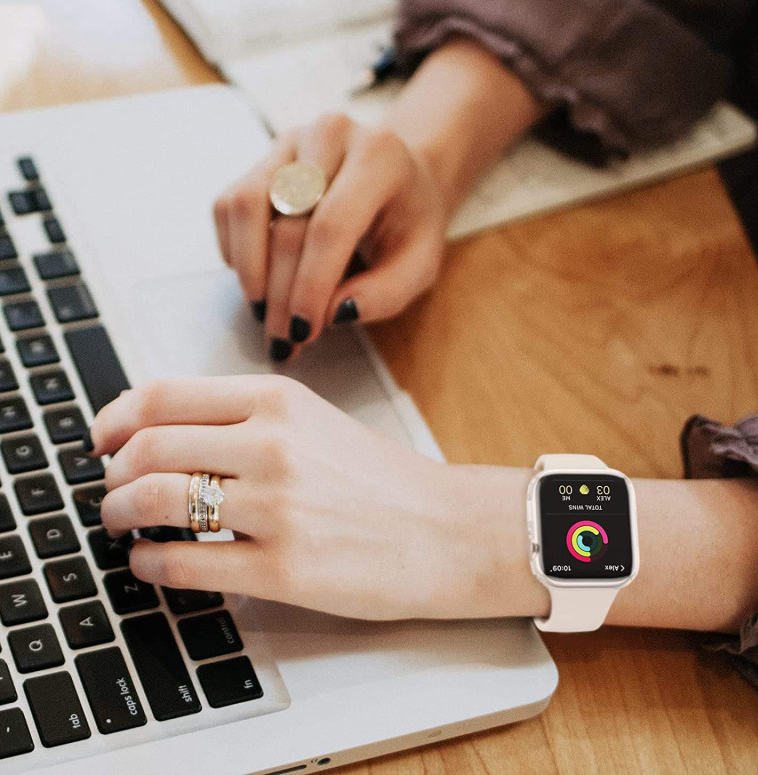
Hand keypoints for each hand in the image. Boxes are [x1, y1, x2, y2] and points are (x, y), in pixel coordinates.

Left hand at [92, 376, 536, 620]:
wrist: (449, 530)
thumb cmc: (385, 481)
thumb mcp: (317, 423)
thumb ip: (247, 420)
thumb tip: (167, 434)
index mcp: (280, 401)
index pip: (164, 395)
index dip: (115, 418)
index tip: (101, 438)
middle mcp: (274, 445)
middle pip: (148, 448)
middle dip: (112, 474)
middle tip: (110, 490)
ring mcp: (277, 508)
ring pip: (155, 502)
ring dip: (119, 515)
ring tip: (122, 526)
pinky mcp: (284, 569)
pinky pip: (184, 564)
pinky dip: (149, 566)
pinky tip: (151, 565)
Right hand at [213, 114, 446, 361]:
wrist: (398, 177)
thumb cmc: (409, 224)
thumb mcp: (419, 265)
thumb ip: (385, 293)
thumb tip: (334, 313)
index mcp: (379, 157)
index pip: (332, 224)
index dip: (311, 284)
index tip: (303, 331)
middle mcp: (330, 135)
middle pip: (288, 222)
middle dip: (281, 292)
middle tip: (283, 338)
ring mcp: (289, 141)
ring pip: (246, 206)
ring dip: (249, 271)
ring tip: (264, 313)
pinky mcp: (261, 158)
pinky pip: (229, 205)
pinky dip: (235, 250)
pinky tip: (258, 280)